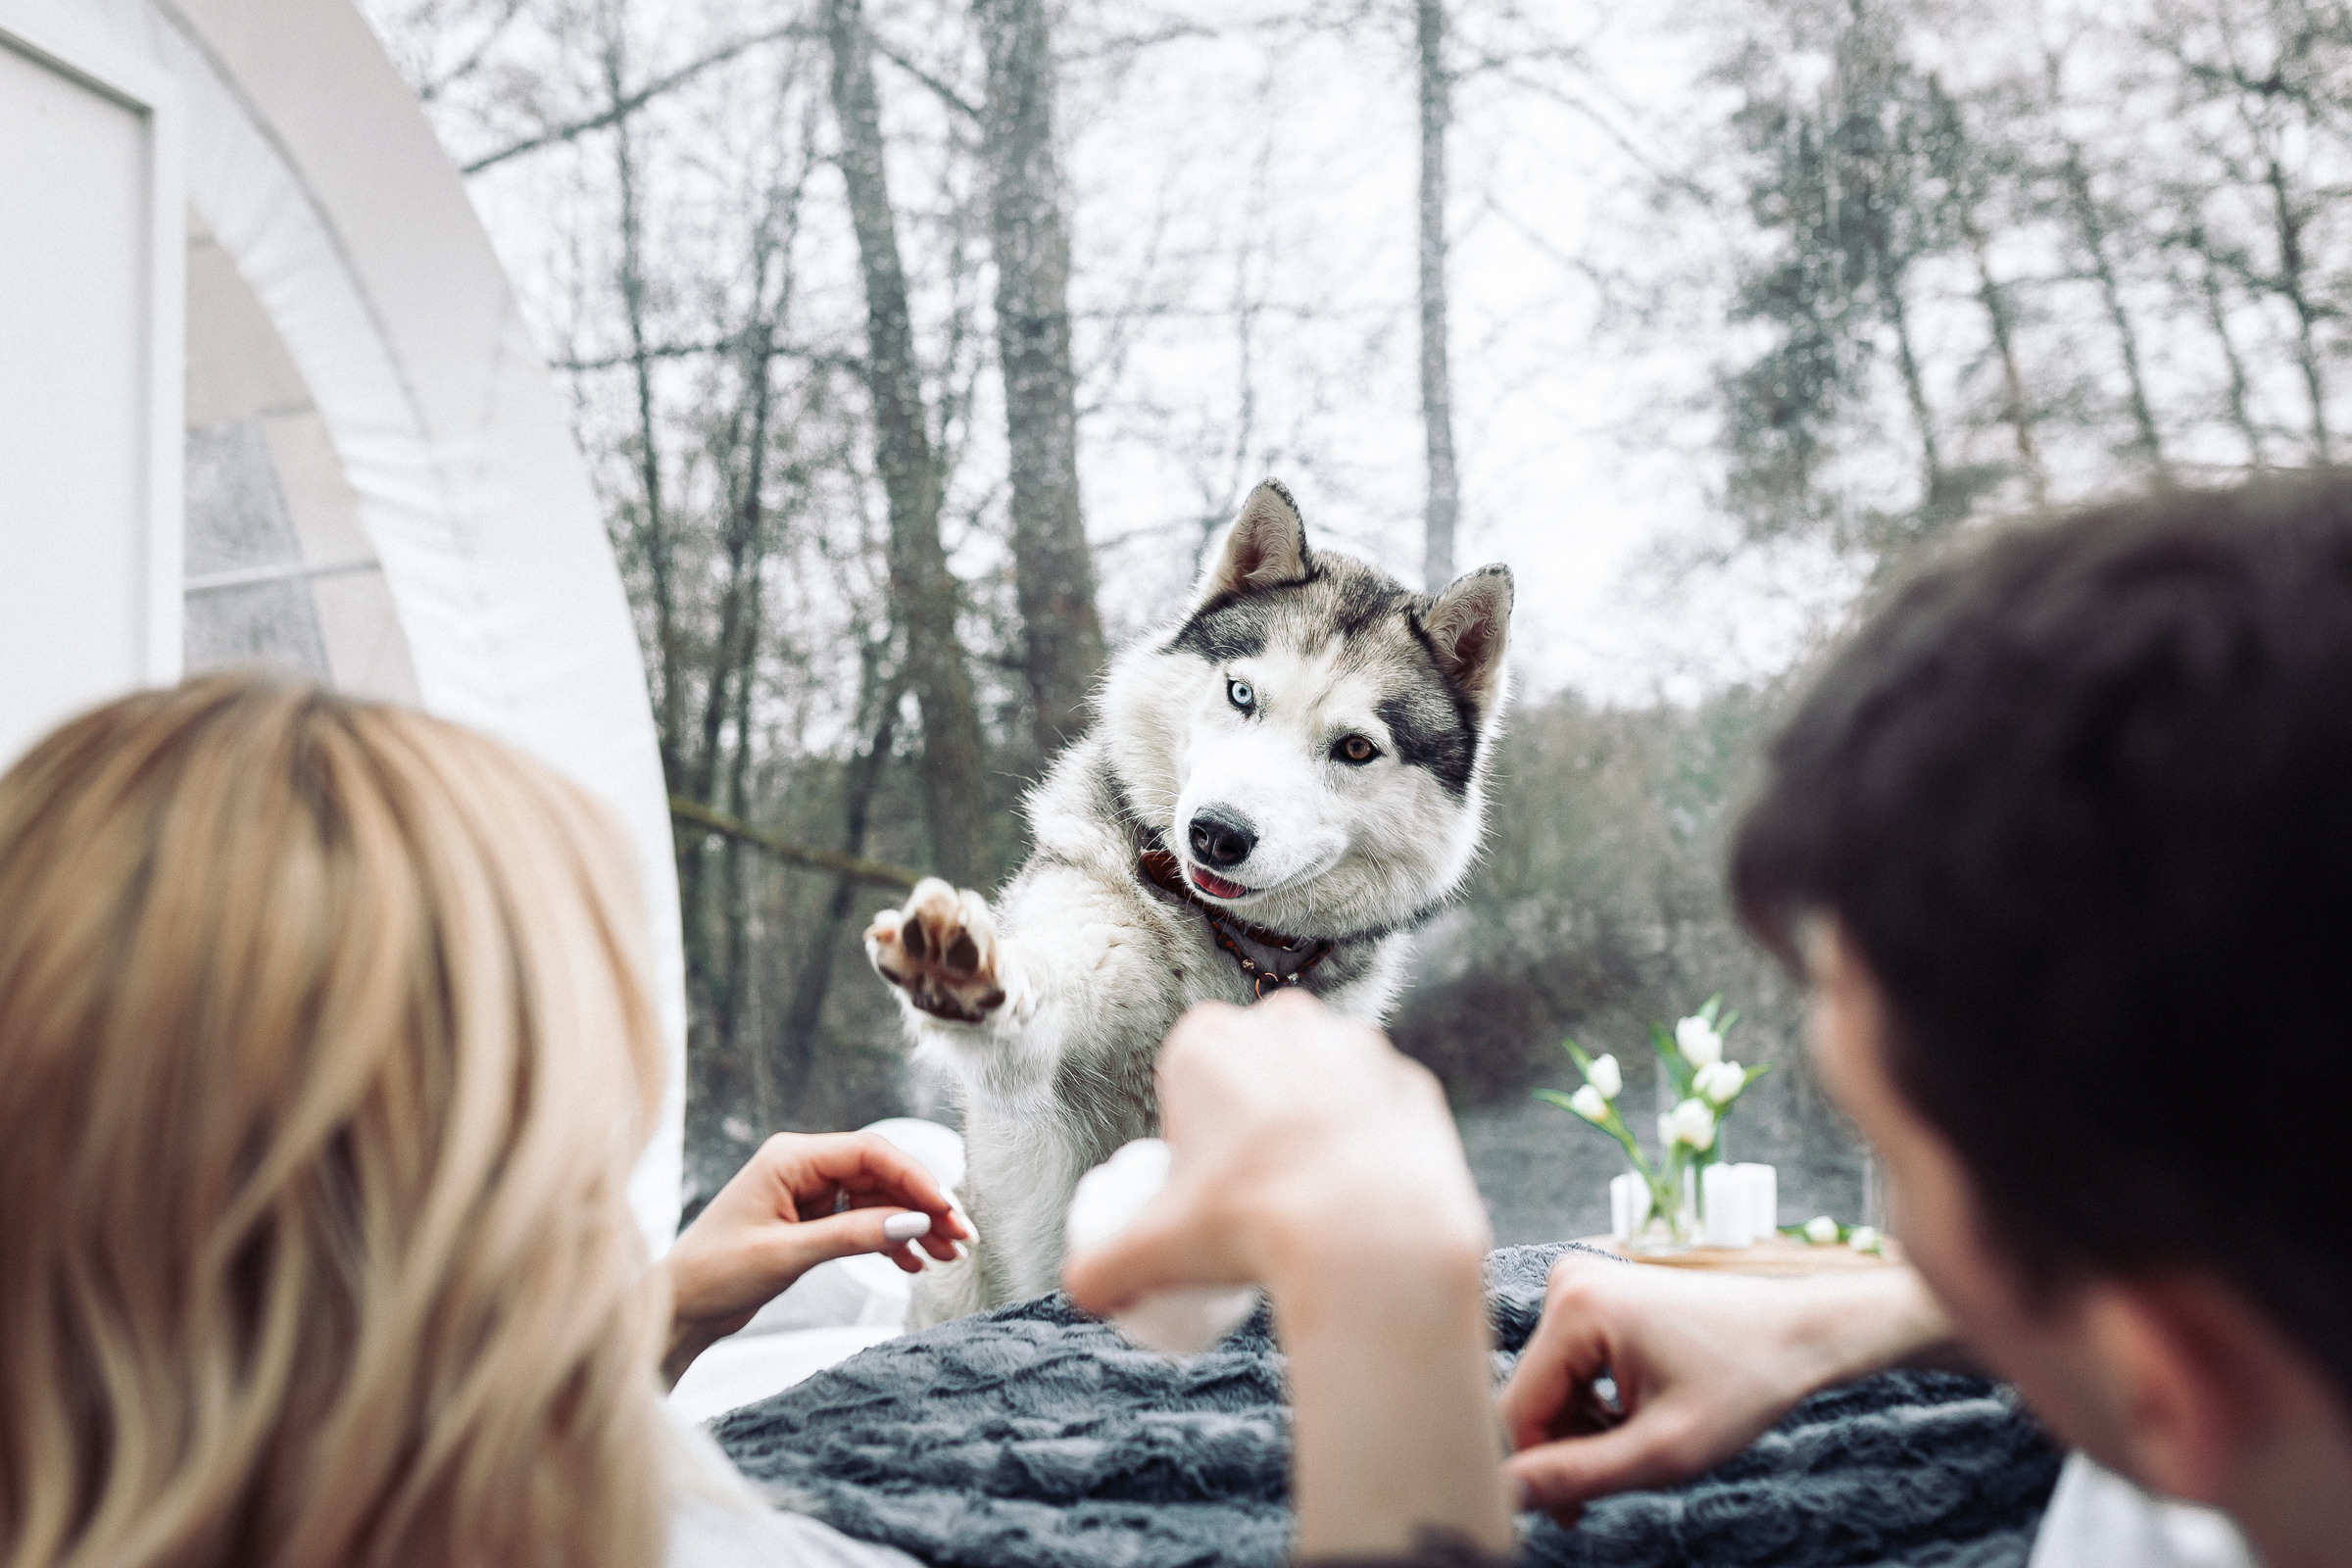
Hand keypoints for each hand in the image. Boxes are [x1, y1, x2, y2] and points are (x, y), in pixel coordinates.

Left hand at [657, 1131, 968, 1384]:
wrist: (677, 1307)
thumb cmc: (715, 1274)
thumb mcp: (787, 1254)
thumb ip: (852, 1235)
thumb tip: (915, 1223)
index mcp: (791, 1158)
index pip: (870, 1154)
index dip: (916, 1178)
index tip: (948, 1210)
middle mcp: (802, 1167)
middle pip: (881, 1175)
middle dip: (924, 1205)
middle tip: (963, 1237)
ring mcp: (806, 1194)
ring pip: (877, 1201)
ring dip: (913, 1227)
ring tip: (949, 1256)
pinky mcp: (808, 1221)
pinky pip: (861, 1222)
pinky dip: (889, 1241)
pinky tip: (913, 1266)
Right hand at [1063, 992, 1508, 1558]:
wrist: (1371, 1233)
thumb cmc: (1253, 1227)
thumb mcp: (1158, 1252)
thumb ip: (1103, 1268)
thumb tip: (1083, 1292)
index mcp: (1206, 1040)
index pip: (1188, 1078)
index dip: (1192, 1133)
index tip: (1205, 1188)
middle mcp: (1281, 1022)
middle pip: (1254, 1071)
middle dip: (1251, 1119)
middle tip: (1254, 1195)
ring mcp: (1354, 1044)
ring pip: (1321, 1080)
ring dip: (1314, 1123)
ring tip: (1312, 1197)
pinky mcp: (1410, 1079)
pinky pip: (1380, 1110)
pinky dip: (1371, 1143)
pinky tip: (1363, 1192)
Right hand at [1498, 1253, 1953, 1522]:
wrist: (1799, 1333)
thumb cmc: (1744, 1384)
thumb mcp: (1663, 1448)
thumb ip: (1578, 1475)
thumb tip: (1509, 1491)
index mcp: (1576, 1308)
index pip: (1518, 1409)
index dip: (1534, 1471)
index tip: (1570, 1517)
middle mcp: (1568, 1284)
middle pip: (1535, 1397)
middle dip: (1570, 1448)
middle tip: (1621, 1484)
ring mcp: (1582, 1285)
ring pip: (1552, 1387)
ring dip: (1585, 1430)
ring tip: (1640, 1447)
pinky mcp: (1596, 1295)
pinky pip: (1570, 1367)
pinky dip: (1597, 1404)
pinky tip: (1639, 1417)